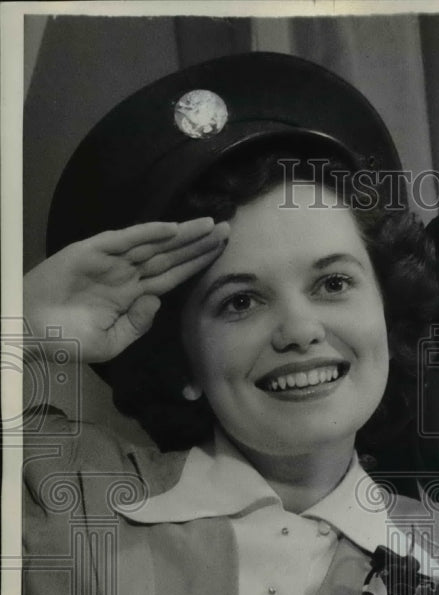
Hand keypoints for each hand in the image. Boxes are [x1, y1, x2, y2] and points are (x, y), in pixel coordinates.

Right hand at [23, 218, 229, 362]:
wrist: (30, 332)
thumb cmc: (67, 340)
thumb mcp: (112, 343)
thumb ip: (138, 325)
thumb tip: (157, 301)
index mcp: (132, 296)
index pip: (172, 276)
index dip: (196, 264)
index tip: (221, 253)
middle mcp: (126, 275)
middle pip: (170, 256)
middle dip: (198, 244)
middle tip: (227, 230)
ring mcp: (110, 262)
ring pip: (153, 245)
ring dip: (181, 235)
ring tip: (209, 225)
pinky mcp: (92, 252)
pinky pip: (124, 241)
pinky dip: (147, 233)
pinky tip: (171, 229)